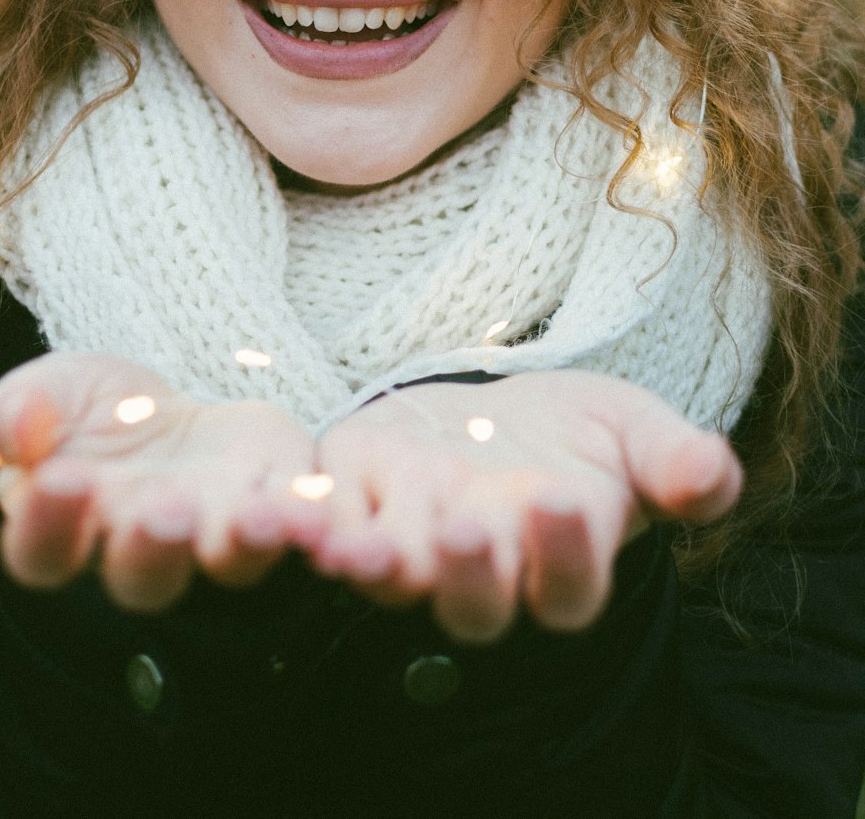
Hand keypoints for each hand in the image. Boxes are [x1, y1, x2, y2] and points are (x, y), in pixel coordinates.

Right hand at [0, 352, 317, 611]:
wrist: (161, 403)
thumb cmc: (90, 411)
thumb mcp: (48, 392)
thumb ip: (18, 410)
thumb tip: (18, 431)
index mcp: (68, 530)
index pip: (44, 551)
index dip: (49, 524)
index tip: (59, 480)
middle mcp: (142, 550)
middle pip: (144, 577)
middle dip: (156, 547)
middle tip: (164, 511)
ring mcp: (214, 534)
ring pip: (230, 564)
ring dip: (245, 545)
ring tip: (257, 518)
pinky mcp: (276, 503)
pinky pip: (295, 524)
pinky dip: (307, 519)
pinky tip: (316, 507)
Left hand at [276, 371, 741, 644]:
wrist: (498, 409)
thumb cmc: (578, 432)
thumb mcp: (632, 430)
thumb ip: (674, 461)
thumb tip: (715, 471)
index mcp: (557, 560)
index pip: (568, 585)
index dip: (566, 553)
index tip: (566, 497)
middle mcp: (483, 568)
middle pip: (474, 600)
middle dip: (468, 570)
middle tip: (464, 527)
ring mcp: (412, 538)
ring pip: (392, 574)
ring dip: (372, 564)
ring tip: (354, 548)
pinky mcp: (355, 498)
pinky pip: (328, 523)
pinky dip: (310, 520)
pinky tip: (293, 508)